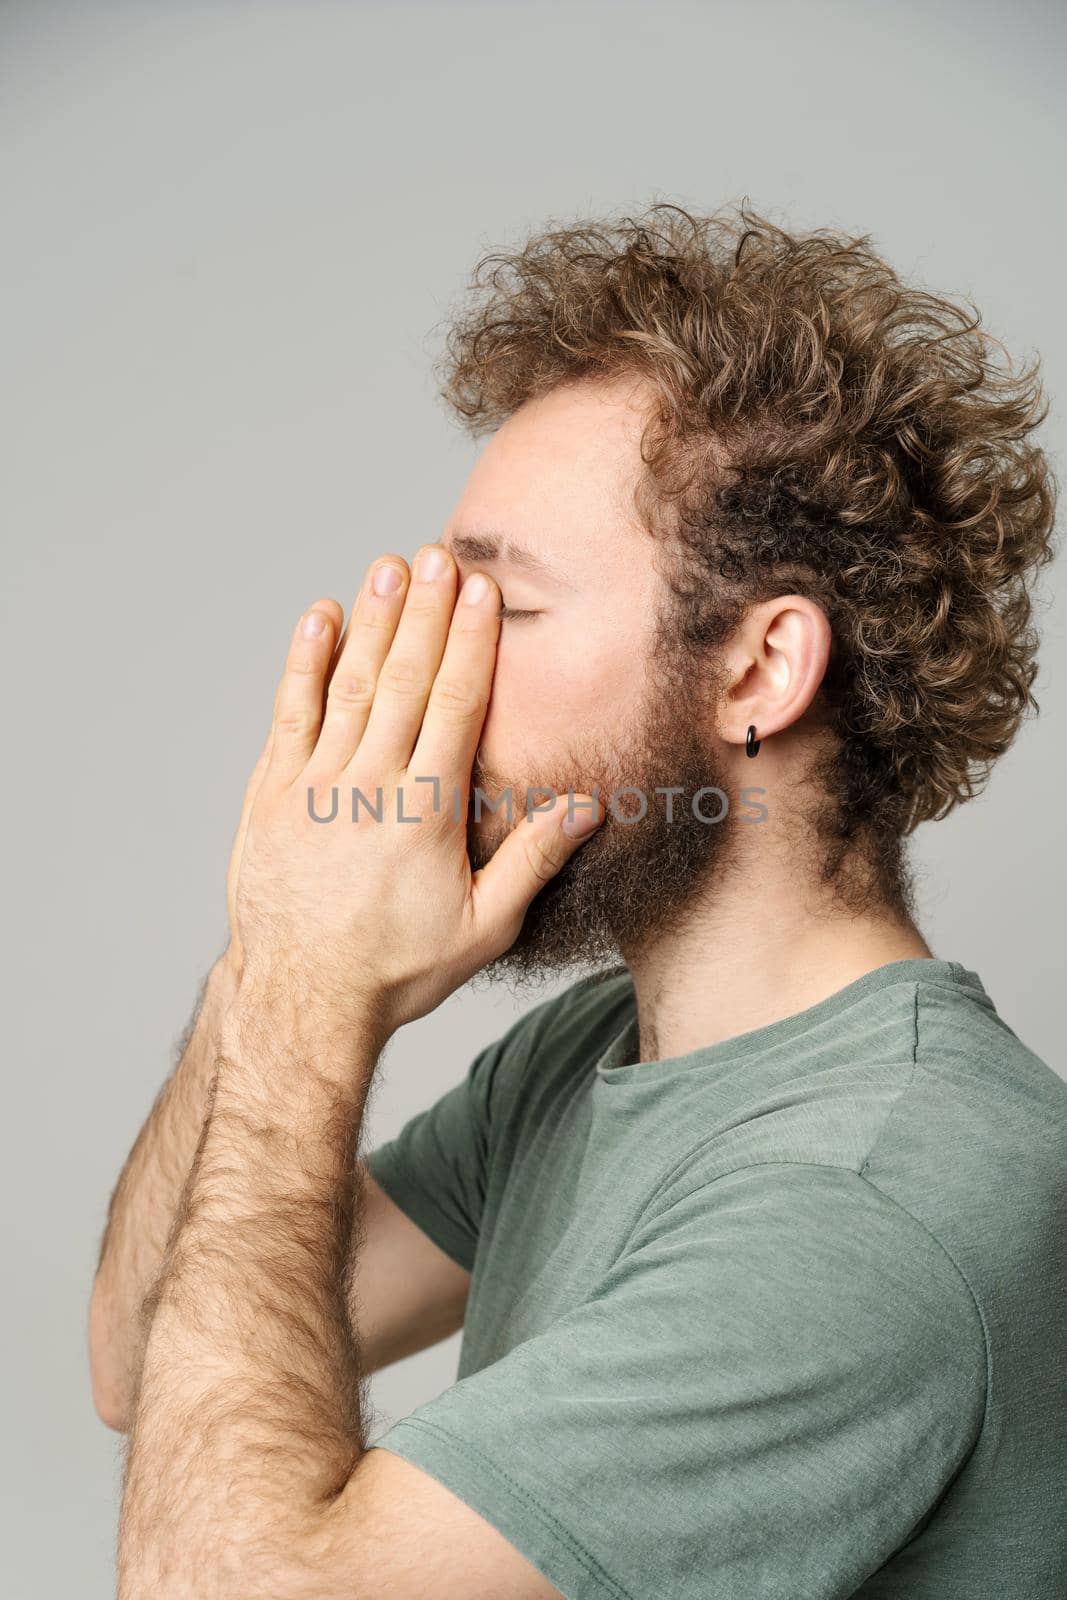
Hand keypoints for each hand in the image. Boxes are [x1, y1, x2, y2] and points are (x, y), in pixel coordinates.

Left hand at [226, 544, 600, 1037]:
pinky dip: (304, 663)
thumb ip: (533, 860)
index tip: (480, 592)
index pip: (453, 707)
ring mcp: (314, 785)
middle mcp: (369, 787)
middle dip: (424, 613)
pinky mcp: (271, 794)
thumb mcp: (483, 927)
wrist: (300, 998)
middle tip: (438, 554)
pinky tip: (318, 618)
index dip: (469, 644)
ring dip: (370, 622)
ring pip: (347, 687)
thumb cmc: (397, 968)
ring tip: (387, 567)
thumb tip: (586, 806)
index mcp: (425, 813)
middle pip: (402, 681)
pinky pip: (289, 714)